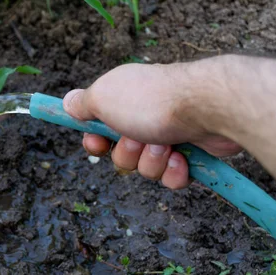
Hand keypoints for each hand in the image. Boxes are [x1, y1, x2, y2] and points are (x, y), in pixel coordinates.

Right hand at [63, 61, 241, 188]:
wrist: (208, 107)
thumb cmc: (151, 101)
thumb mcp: (103, 97)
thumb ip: (82, 103)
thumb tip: (67, 102)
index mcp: (123, 99)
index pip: (100, 127)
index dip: (95, 140)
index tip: (96, 143)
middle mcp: (144, 116)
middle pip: (121, 153)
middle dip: (128, 152)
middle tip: (138, 138)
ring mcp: (169, 134)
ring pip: (146, 167)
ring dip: (152, 160)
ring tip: (166, 144)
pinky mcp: (192, 153)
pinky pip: (170, 177)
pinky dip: (174, 171)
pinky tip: (182, 158)